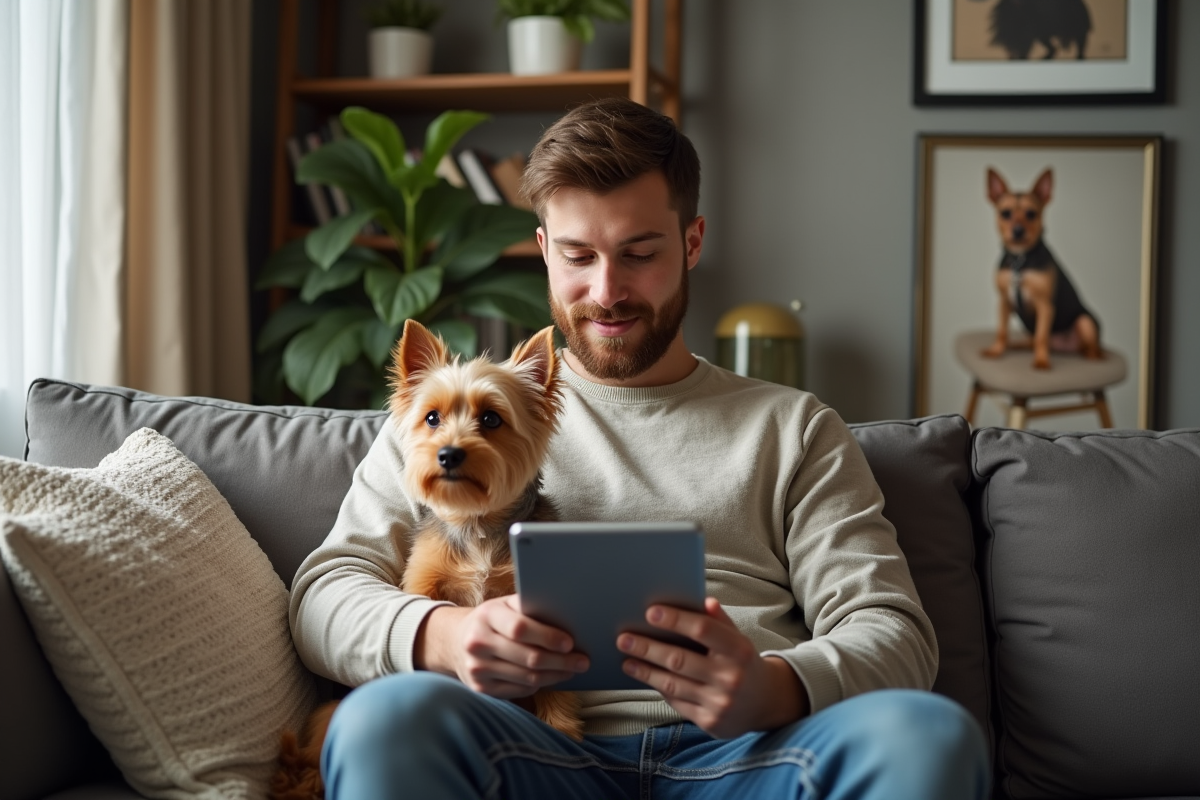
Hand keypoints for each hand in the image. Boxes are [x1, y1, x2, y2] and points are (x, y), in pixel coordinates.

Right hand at [417, 596, 589, 698]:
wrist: (456, 641)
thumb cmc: (493, 619)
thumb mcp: (505, 604)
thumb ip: (530, 607)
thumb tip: (568, 615)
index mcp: (487, 615)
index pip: (520, 629)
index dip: (548, 637)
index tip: (570, 642)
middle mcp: (478, 643)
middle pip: (528, 658)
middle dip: (561, 661)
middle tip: (583, 661)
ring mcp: (477, 669)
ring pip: (527, 678)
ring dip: (555, 675)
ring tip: (572, 669)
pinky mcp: (480, 688)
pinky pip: (519, 690)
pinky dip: (540, 684)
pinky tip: (552, 677)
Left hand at [617, 597, 809, 737]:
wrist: (765, 703)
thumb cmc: (743, 662)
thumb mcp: (738, 639)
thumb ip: (719, 621)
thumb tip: (703, 601)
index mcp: (739, 650)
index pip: (703, 629)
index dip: (676, 620)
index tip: (650, 612)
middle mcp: (730, 677)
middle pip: (679, 659)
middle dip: (647, 647)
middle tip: (623, 638)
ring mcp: (719, 702)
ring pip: (672, 683)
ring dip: (645, 670)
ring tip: (626, 659)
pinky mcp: (710, 721)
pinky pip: (676, 701)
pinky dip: (658, 687)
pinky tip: (645, 676)